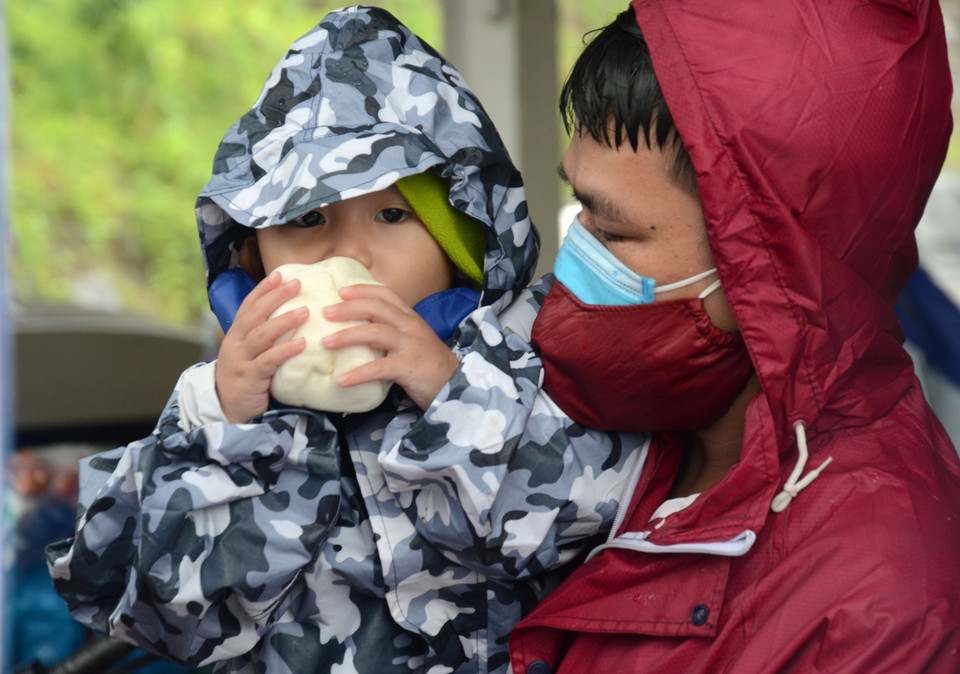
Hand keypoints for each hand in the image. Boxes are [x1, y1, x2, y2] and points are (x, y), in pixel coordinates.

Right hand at [215, 272, 309, 422]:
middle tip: (297, 284)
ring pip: (261, 335)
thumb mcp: (251, 354)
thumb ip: (266, 337)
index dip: (264, 289)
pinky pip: (268, 361)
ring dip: (284, 321)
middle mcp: (236, 344)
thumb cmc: (246, 378)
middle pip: (255, 314)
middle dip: (275, 297)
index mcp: (236, 335)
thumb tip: (294, 317)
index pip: (249, 305)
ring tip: (305, 311)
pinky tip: (302, 344)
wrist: (227, 410)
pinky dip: (285, 351)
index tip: (281, 274)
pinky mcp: (250, 378)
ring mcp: (241, 361)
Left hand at [321, 284, 459, 409]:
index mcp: (410, 318)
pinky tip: (341, 380)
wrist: (456, 384)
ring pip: (375, 332)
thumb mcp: (413, 339)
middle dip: (349, 308)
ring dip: (347, 336)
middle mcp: (410, 326)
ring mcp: (410, 345)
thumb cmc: (428, 363)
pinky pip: (379, 368)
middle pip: (377, 308)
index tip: (341, 291)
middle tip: (325, 313)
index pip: (386, 294)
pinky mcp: (409, 366)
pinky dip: (358, 374)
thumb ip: (392, 331)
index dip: (363, 290)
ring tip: (326, 343)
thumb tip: (359, 329)